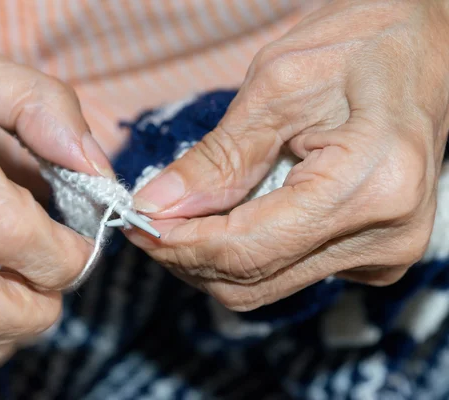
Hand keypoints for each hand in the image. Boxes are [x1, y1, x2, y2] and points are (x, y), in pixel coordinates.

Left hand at [130, 0, 448, 310]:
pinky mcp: (371, 255)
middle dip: (186, 255)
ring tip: (181, 212)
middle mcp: (385, 236)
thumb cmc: (363, 44)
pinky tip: (228, 212)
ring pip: (264, 284)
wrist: (427, 48)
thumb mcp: (278, 84)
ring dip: (210, 255)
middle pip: (252, 280)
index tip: (135, 221)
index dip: (179, 244)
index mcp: (369, 185)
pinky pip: (286, 271)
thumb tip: (158, 205)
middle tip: (148, 216)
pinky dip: (243, 250)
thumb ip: (219, 157)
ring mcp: (382, 253)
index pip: (246, 249)